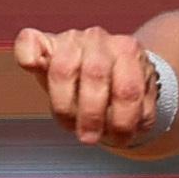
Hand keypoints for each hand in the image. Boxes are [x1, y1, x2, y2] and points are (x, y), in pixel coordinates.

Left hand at [13, 25, 161, 148]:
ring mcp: (125, 50)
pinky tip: (128, 130)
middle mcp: (95, 38)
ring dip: (119, 121)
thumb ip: (32, 58)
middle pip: (95, 75)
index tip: (65, 123)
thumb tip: (29, 59)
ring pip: (126, 90)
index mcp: (66, 41)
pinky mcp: (148, 67)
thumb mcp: (47, 69)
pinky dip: (138, 121)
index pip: (61, 64)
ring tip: (113, 138)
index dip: (62, 99)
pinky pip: (146, 100)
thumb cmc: (72, 76)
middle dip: (91, 114)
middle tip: (87, 138)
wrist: (112, 70)